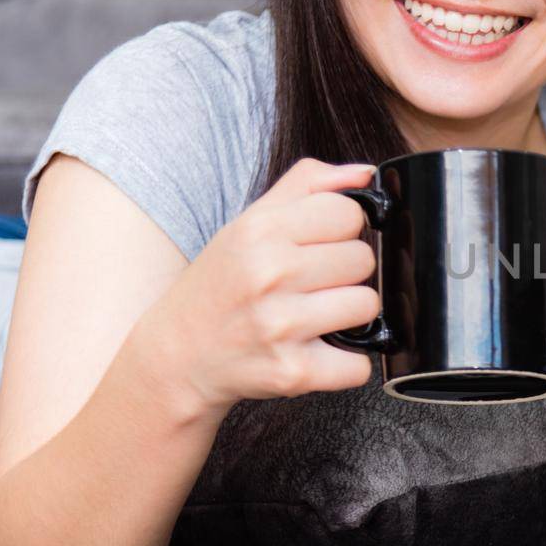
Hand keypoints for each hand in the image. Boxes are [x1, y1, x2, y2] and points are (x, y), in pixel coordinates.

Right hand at [136, 157, 382, 412]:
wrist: (177, 356)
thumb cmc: (221, 286)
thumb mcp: (250, 222)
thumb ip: (308, 185)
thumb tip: (365, 174)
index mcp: (259, 231)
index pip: (349, 213)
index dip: (341, 231)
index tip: (318, 246)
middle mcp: (268, 274)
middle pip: (363, 260)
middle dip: (345, 274)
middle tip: (311, 286)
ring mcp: (281, 325)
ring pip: (368, 306)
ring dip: (349, 316)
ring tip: (315, 317)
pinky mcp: (292, 372)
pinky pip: (359, 365)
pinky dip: (347, 364)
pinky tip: (318, 351)